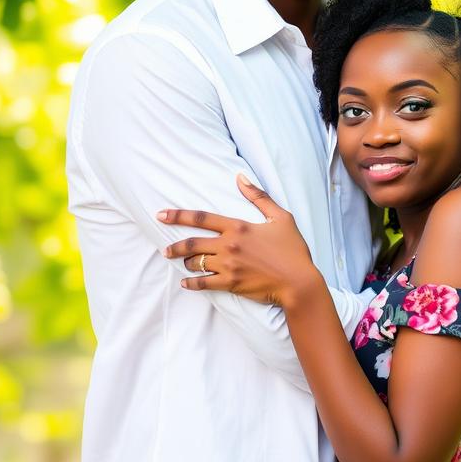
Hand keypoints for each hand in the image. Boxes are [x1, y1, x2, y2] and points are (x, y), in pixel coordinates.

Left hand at [159, 174, 319, 308]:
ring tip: (184, 263)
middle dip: (175, 246)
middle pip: (192, 243)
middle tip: (165, 249)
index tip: (162, 215)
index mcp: (238, 227)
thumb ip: (259, 196)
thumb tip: (240, 177)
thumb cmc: (293, 250)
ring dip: (187, 263)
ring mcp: (228, 266)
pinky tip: (186, 282)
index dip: (178, 216)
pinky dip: (191, 284)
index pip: (201, 218)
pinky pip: (203, 284)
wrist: (298, 282)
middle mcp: (229, 245)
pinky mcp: (231, 284)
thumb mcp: (281, 217)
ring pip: (196, 263)